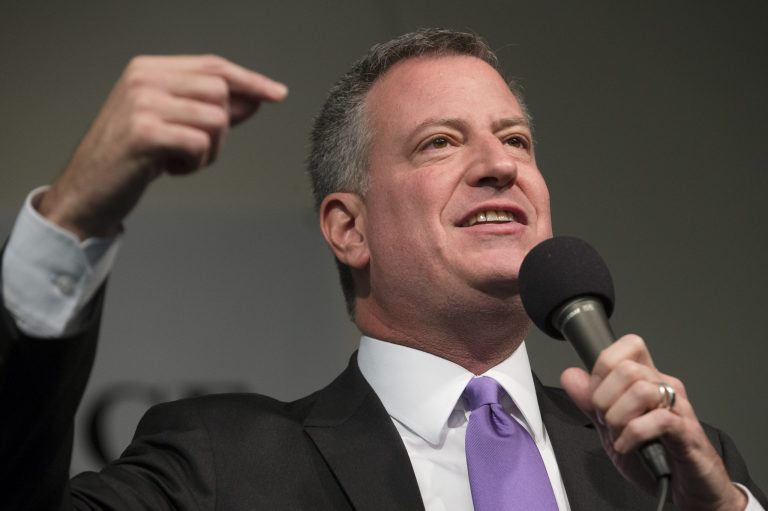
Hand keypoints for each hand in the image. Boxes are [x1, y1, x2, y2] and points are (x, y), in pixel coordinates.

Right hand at [37, 55, 287, 238]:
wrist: (89, 190)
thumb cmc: (130, 157)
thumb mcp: (172, 124)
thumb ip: (209, 107)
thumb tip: (254, 98)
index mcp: (150, 69)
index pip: (214, 66)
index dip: (250, 80)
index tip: (277, 93)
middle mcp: (144, 79)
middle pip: (220, 92)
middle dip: (223, 128)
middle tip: (196, 150)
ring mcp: (143, 103)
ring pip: (216, 119)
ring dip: (210, 150)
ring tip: (180, 160)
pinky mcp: (144, 132)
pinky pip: (200, 144)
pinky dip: (195, 164)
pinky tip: (170, 169)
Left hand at [560, 334, 746, 510]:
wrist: (687, 490)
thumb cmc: (655, 458)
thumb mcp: (612, 429)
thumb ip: (591, 402)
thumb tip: (570, 375)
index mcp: (648, 381)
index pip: (629, 345)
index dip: (604, 367)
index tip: (598, 394)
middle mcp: (665, 388)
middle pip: (627, 369)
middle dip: (604, 398)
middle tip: (607, 421)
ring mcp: (679, 409)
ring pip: (641, 391)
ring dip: (618, 418)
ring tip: (618, 435)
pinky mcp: (688, 434)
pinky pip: (658, 420)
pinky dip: (633, 435)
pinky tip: (627, 446)